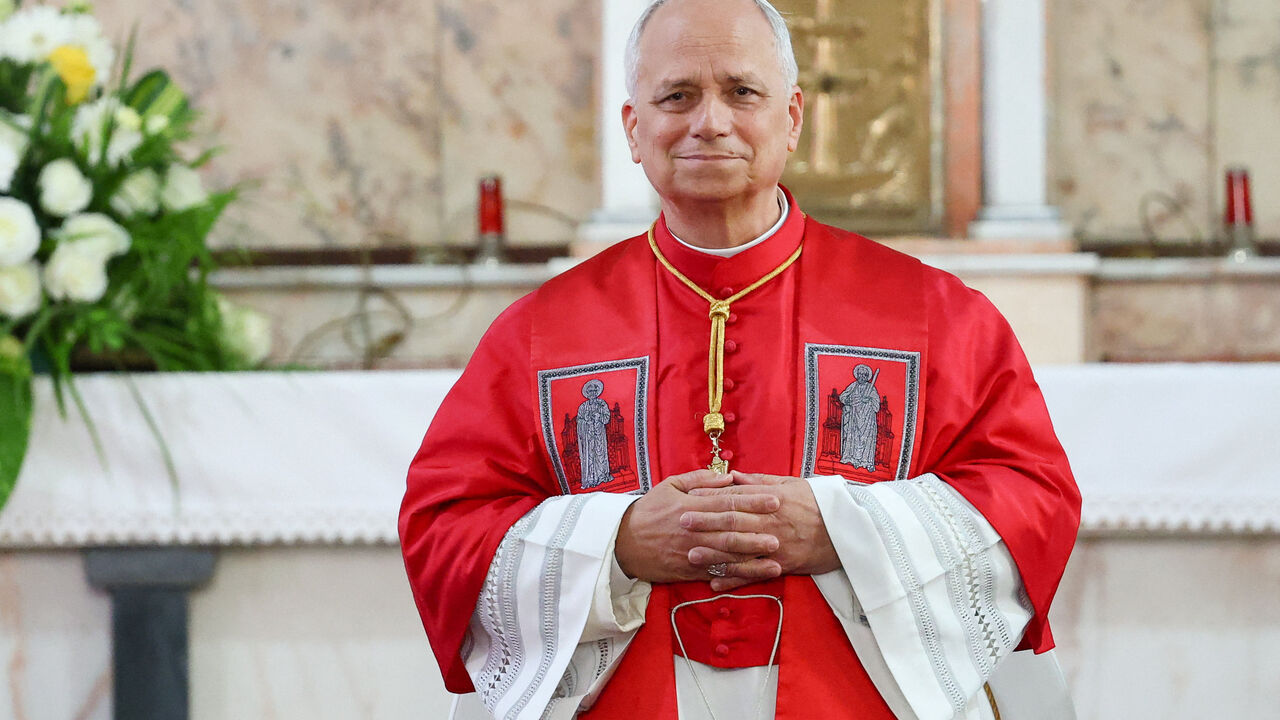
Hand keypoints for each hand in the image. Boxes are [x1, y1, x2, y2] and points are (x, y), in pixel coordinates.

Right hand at [615, 469, 783, 583]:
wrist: (622, 543)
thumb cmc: (648, 511)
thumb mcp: (670, 486)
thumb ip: (700, 479)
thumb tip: (728, 477)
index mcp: (690, 506)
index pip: (727, 502)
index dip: (753, 501)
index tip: (774, 499)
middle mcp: (693, 530)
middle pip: (730, 530)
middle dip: (757, 531)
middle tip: (781, 532)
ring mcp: (691, 552)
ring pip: (726, 555)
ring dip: (752, 557)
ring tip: (774, 557)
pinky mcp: (688, 571)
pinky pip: (715, 573)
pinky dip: (735, 575)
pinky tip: (753, 575)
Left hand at [687, 471, 839, 590]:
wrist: (849, 531)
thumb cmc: (818, 504)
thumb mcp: (791, 485)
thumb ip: (759, 481)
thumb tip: (732, 475)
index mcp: (772, 498)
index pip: (736, 496)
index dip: (711, 496)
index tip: (690, 496)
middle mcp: (771, 521)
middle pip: (733, 521)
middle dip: (706, 521)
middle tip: (681, 521)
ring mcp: (776, 545)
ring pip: (740, 549)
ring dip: (714, 553)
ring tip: (690, 554)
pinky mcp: (782, 565)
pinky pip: (754, 574)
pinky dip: (734, 580)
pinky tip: (714, 583)